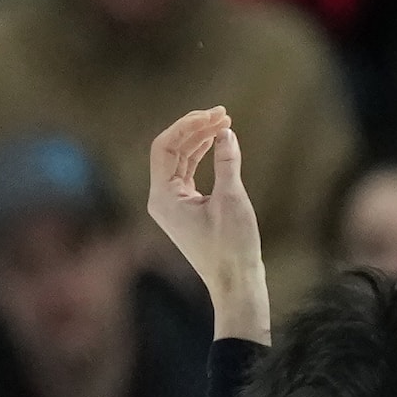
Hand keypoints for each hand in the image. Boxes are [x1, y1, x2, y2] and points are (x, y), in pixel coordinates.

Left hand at [146, 107, 271, 340]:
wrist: (235, 282)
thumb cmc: (231, 246)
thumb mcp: (231, 199)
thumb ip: (227, 162)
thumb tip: (226, 132)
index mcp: (163, 197)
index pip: (166, 147)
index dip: (188, 125)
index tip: (215, 115)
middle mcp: (162, 198)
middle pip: (172, 150)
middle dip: (196, 129)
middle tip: (224, 114)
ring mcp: (173, 203)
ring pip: (181, 159)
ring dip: (200, 140)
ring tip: (224, 123)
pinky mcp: (186, 207)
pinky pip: (188, 172)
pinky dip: (203, 155)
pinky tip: (218, 142)